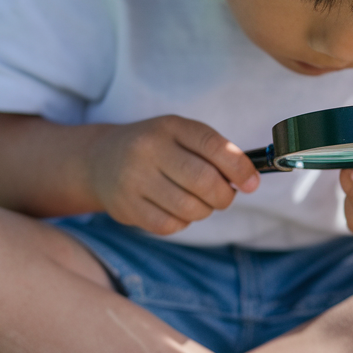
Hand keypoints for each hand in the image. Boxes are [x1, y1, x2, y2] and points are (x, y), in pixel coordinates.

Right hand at [88, 116, 259, 234]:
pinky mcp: (127, 207)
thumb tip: (250, 180)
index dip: (240, 168)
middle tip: (223, 196)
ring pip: (190, 208)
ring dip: (204, 210)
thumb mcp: (181, 135)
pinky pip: (170, 225)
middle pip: (204, 182)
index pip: (214, 146)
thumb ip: (215, 152)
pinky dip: (182, 222)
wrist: (100, 160)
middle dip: (224, 196)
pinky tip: (176, 210)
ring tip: (197, 201)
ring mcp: (134, 179)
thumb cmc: (155, 148)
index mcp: (170, 127)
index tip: (251, 184)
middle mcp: (149, 149)